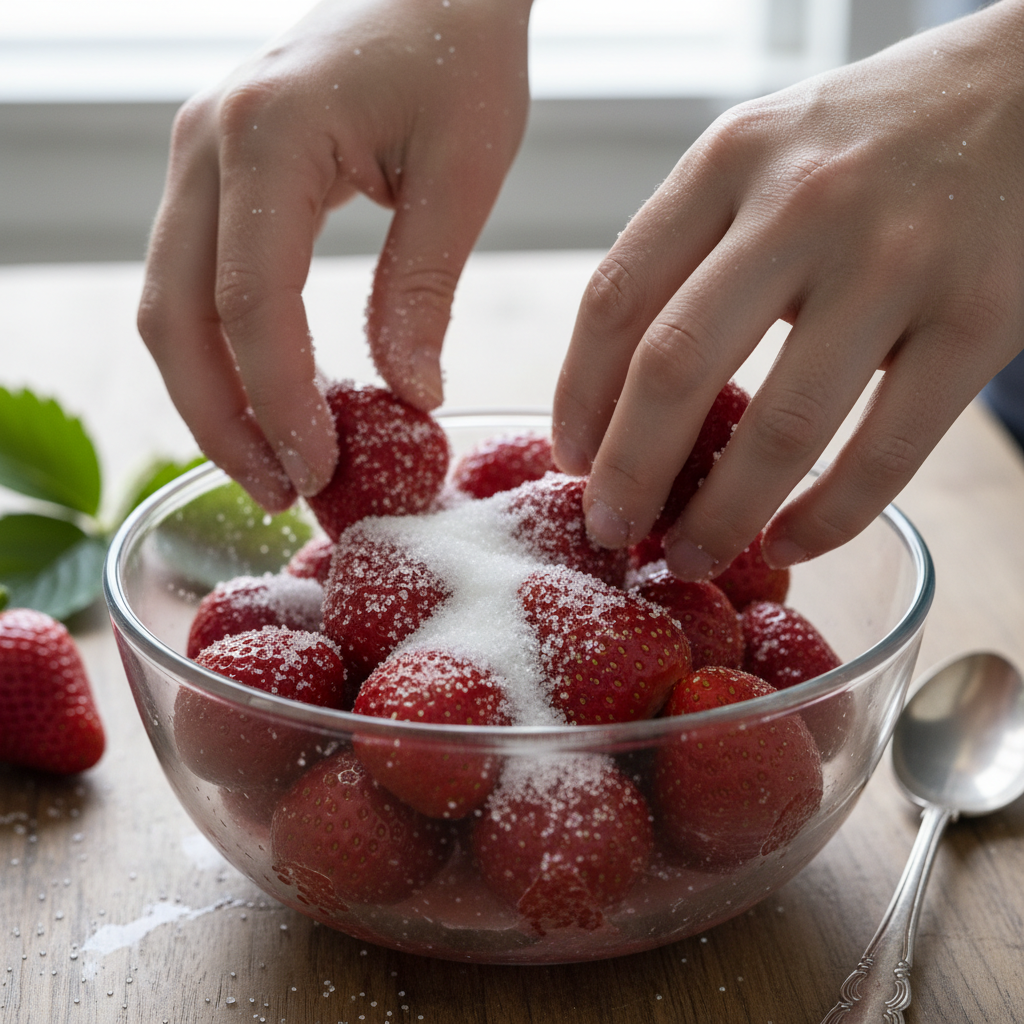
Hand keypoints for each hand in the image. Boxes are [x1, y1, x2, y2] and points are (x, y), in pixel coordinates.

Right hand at [138, 0, 531, 510]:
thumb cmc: (459, 54)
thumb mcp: (462, 171)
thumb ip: (423, 286)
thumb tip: (409, 398)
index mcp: (269, 135)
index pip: (252, 304)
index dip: (279, 403)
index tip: (321, 472)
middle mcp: (205, 144)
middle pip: (177, 317)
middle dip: (224, 421)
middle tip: (283, 493)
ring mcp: (194, 158)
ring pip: (169, 308)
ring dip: (212, 399)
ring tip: (274, 466)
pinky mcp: (210, 177)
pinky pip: (192, 284)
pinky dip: (220, 355)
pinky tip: (270, 400)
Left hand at [553, 0, 1023, 577]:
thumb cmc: (873, 140)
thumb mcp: (762, 154)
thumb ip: (692, 251)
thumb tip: (619, 392)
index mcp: (728, 162)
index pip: (616, 299)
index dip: (578, 397)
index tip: (569, 459)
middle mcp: (801, 204)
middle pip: (675, 367)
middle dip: (628, 473)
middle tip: (609, 532)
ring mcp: (895, 261)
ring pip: (779, 426)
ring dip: (720, 517)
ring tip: (687, 560)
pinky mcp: (980, 317)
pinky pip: (884, 451)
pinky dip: (827, 519)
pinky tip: (788, 544)